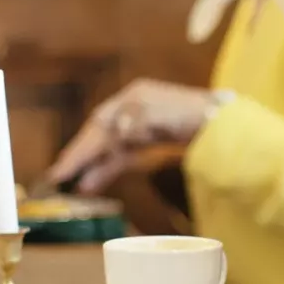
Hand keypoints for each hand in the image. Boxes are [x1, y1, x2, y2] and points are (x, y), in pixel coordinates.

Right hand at [42, 79, 219, 193]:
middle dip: (79, 157)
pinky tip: (93, 182)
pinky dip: (107, 168)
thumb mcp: (167, 113)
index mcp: (133, 98)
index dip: (80, 148)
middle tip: (57, 178)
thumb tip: (118, 130)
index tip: (62, 169)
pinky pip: (121, 156)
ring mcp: (140, 126)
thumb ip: (140, 120)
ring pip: (107, 148)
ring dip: (91, 166)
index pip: (99, 124)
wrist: (225, 123)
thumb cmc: (198, 114)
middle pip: (99, 135)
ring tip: (73, 186)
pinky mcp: (149, 141)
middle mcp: (131, 110)